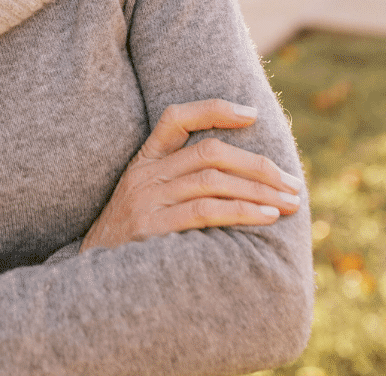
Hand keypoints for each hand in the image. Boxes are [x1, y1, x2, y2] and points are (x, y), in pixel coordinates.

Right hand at [80, 99, 302, 251]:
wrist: (92, 276)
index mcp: (144, 161)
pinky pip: (204, 211)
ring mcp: (147, 199)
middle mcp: (145, 175)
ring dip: (258, 190)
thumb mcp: (146, 198)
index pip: (175, 117)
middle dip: (258, 164)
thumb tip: (241, 176)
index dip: (214, 109)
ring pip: (212, 180)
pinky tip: (266, 217)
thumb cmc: (132, 238)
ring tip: (290, 202)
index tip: (252, 113)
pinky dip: (241, 211)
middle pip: (208, 152)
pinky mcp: (152, 227)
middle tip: (293, 182)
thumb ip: (179, 182)